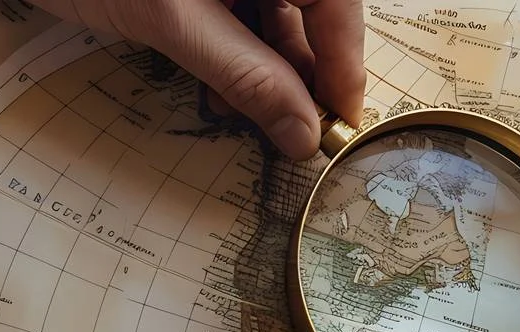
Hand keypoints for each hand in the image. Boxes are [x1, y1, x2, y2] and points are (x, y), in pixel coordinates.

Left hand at [36, 0, 364, 158]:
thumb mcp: (174, 21)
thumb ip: (245, 75)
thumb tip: (301, 131)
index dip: (346, 60)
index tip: (341, 118)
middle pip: (308, 8)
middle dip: (300, 72)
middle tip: (293, 131)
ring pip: (272, 14)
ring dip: (265, 69)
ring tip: (245, 115)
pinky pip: (238, 11)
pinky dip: (234, 52)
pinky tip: (220, 89)